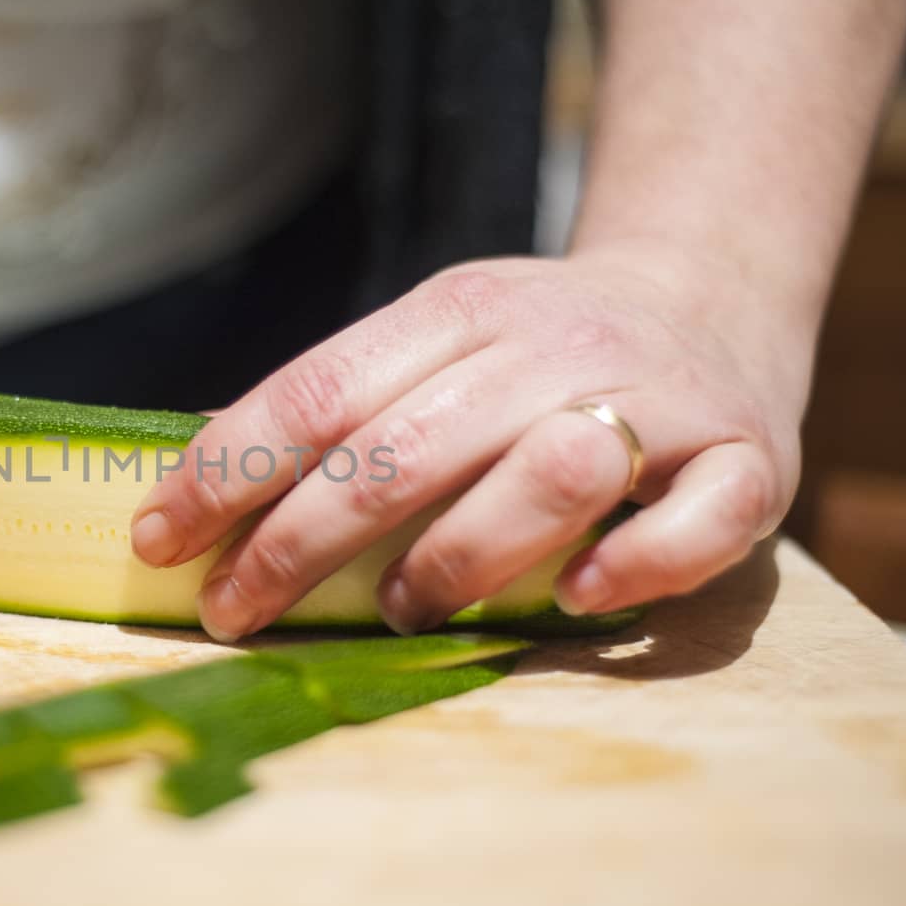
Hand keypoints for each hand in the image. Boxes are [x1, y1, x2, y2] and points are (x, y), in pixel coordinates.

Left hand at [130, 244, 808, 639]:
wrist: (711, 294)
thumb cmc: (539, 348)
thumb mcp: (439, 339)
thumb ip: (349, 402)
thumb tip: (200, 475)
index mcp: (460, 309)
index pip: (319, 391)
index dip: (228, 470)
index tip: (158, 541)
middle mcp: (552, 344)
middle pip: (404, 447)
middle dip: (297, 543)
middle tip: (234, 611)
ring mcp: (656, 398)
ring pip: (547, 474)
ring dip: (457, 555)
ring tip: (403, 609)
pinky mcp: (747, 458)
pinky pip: (698, 520)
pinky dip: (634, 565)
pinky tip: (579, 597)